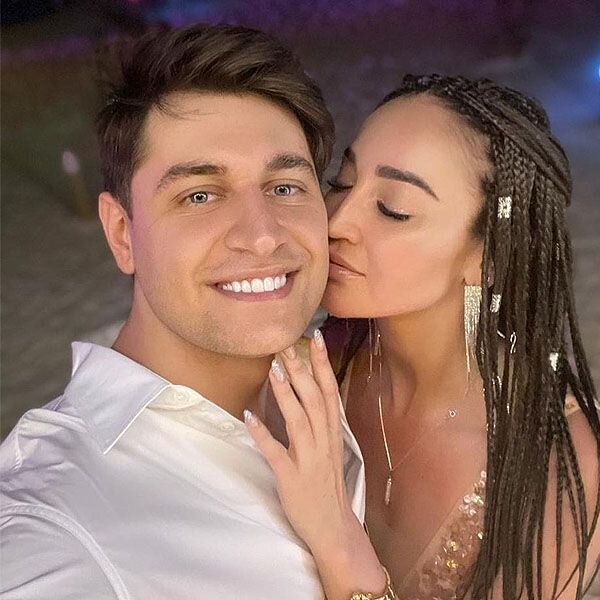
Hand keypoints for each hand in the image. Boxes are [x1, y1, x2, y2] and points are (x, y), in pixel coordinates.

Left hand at [244, 330, 387, 599]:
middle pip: (315, 399)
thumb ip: (319, 424)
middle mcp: (324, 443)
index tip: (315, 337)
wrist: (335, 530)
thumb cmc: (328, 487)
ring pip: (300, 421)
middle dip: (302, 370)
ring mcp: (310, 460)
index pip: (330, 392)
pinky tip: (249, 417)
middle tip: (287, 343)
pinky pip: (277, 454)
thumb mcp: (329, 451)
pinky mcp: (292, 479)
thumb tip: (305, 394)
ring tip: (274, 369)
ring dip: (287, 394)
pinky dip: (263, 435)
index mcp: (333, 434)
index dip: (322, 364)